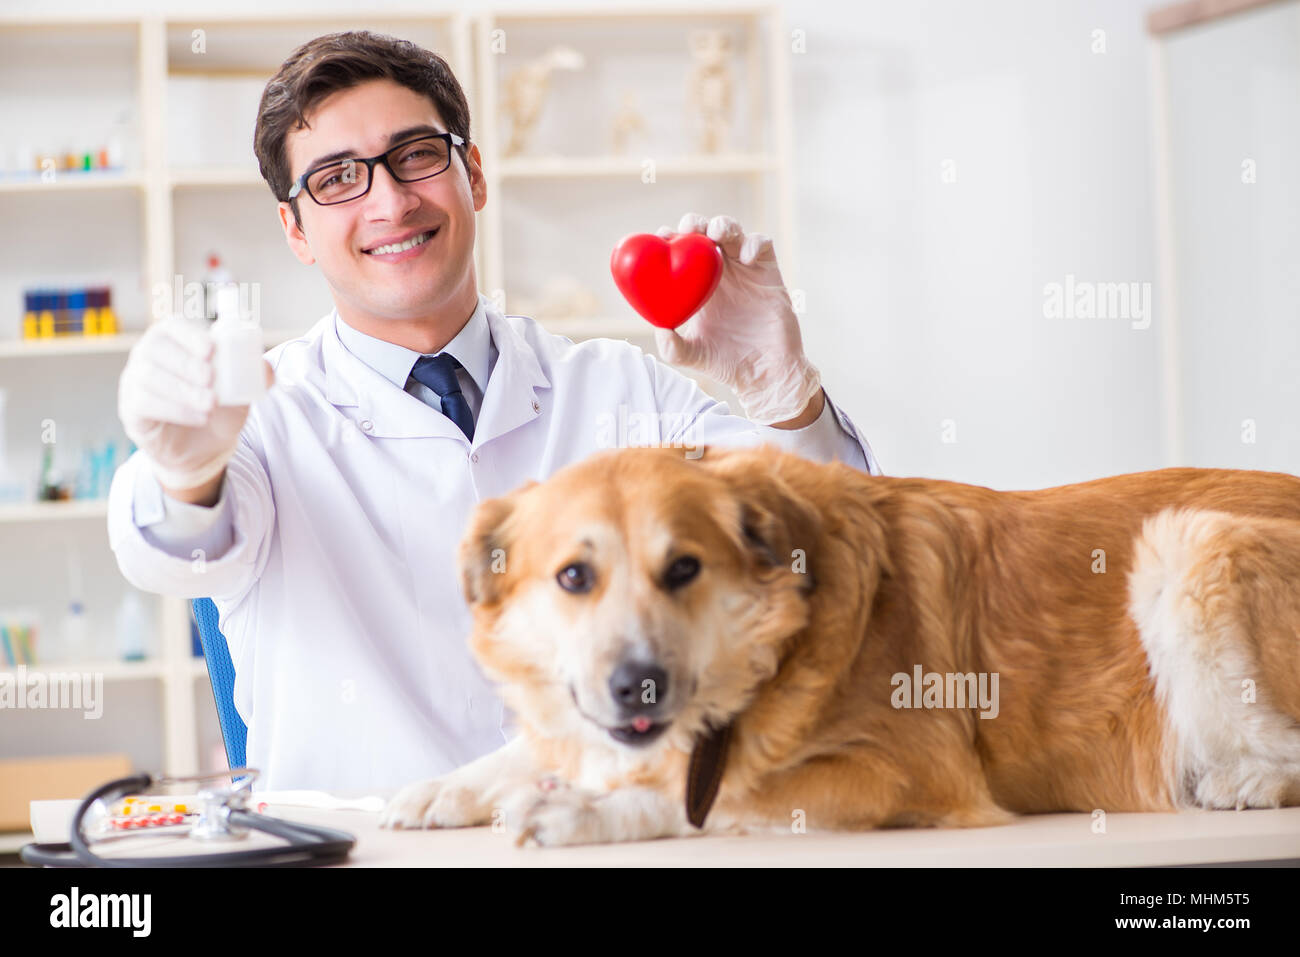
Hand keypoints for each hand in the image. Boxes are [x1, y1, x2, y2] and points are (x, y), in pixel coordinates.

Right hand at [117, 315, 273, 491]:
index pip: (172, 327)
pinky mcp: (131, 408)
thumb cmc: (218, 407)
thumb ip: (255, 377)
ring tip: (210, 404)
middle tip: (211, 379)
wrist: (203, 447)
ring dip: (182, 390)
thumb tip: (266, 369)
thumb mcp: (241, 391)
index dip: (189, 335)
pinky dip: (174, 410)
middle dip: (185, 363)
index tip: (211, 349)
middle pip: (155, 348)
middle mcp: (148, 356)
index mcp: (173, 341)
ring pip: (148, 376)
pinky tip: (198, 417)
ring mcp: (134, 381)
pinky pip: (143, 402)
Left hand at [652, 212, 820, 425]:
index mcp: (697, 285)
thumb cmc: (726, 363)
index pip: (679, 252)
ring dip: (723, 225)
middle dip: (695, 223)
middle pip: (704, 233)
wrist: (765, 373)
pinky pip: (763, 245)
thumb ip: (672, 347)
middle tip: (688, 230)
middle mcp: (719, 272)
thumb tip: (658, 329)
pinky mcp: (769, 272)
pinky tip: (745, 259)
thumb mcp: (692, 356)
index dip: (669, 239)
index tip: (661, 236)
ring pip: (734, 232)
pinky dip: (754, 244)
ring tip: (716, 234)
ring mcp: (745, 270)